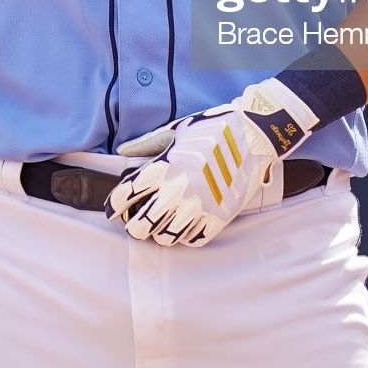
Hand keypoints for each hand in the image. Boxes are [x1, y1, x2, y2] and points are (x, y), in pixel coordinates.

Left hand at [106, 79, 317, 247]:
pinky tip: (183, 225)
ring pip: (165, 238)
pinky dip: (184, 236)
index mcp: (163, 167)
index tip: (113, 208)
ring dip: (157, 233)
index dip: (114, 205)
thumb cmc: (213, 128)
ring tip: (159, 225)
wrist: (254, 135)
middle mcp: (178, 191)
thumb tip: (122, 151)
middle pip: (141, 226)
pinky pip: (193, 240)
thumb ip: (146, 144)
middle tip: (135, 220)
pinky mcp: (219, 217)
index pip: (125, 196)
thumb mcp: (176, 129)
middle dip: (133, 225)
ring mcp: (199, 207)